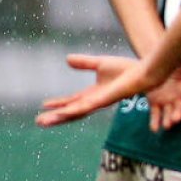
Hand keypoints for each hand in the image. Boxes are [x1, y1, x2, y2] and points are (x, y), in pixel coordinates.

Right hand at [36, 54, 158, 127]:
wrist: (142, 71)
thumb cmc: (126, 69)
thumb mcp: (100, 63)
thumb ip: (84, 63)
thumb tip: (67, 58)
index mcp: (93, 94)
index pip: (73, 101)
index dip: (59, 104)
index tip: (44, 105)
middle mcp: (95, 101)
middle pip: (71, 112)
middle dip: (55, 117)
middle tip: (38, 122)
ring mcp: (99, 103)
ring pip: (75, 113)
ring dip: (59, 117)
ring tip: (43, 122)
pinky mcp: (104, 100)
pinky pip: (85, 107)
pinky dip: (72, 111)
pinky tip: (61, 114)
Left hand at [145, 59, 180, 131]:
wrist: (155, 60)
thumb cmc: (174, 60)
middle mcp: (179, 97)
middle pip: (180, 108)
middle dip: (178, 114)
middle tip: (176, 119)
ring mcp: (167, 101)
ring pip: (169, 113)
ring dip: (168, 120)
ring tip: (166, 126)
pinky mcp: (155, 103)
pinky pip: (156, 113)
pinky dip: (155, 121)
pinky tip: (154, 129)